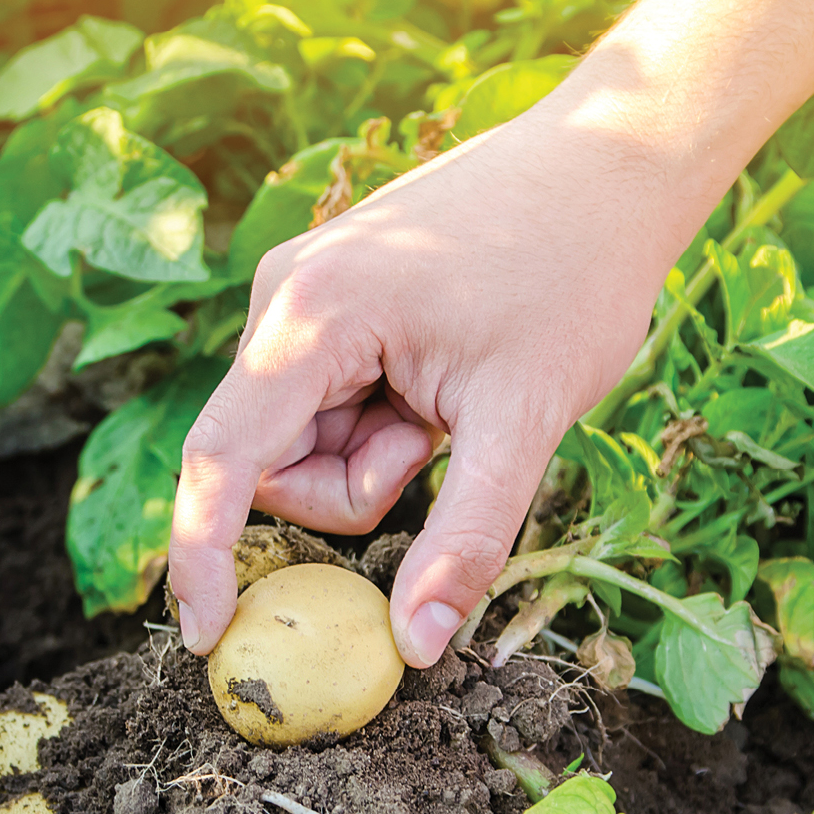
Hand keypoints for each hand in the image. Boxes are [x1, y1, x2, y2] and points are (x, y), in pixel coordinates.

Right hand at [167, 99, 677, 667]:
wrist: (611, 165)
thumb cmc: (575, 276)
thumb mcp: (525, 423)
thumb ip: (466, 540)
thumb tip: (416, 649)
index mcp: (312, 315)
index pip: (221, 459)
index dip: (201, 556)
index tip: (203, 638)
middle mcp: (286, 295)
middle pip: (274, 461)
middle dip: (356, 484)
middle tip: (441, 441)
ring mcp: (306, 292)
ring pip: (306, 437)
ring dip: (376, 451)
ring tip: (454, 398)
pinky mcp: (333, 296)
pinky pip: (330, 400)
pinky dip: (383, 417)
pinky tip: (443, 377)